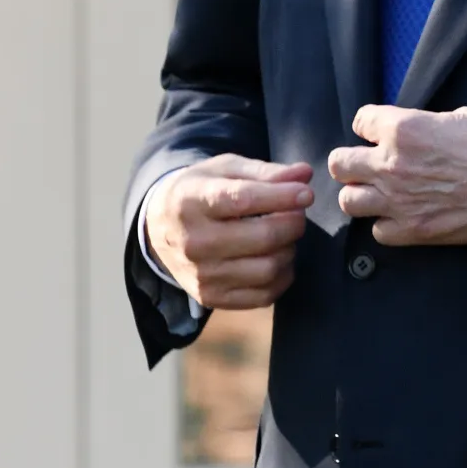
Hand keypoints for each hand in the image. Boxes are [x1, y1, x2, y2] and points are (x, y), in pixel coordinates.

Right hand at [145, 155, 311, 309]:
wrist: (159, 227)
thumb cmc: (202, 191)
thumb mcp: (226, 169)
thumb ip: (266, 171)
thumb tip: (304, 174)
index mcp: (193, 201)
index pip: (243, 200)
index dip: (282, 197)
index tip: (306, 194)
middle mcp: (194, 242)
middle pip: (263, 237)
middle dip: (293, 223)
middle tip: (296, 213)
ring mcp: (201, 275)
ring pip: (269, 268)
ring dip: (289, 249)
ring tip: (283, 235)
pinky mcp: (211, 298)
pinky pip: (264, 295)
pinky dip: (282, 276)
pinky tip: (276, 257)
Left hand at [329, 105, 466, 246]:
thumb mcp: (458, 118)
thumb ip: (426, 125)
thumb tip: (418, 132)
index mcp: (403, 129)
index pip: (360, 121)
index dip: (370, 125)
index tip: (378, 131)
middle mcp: (390, 165)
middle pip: (339, 164)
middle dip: (351, 162)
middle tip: (367, 165)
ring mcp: (397, 201)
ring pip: (348, 201)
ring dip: (362, 195)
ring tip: (378, 194)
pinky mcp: (411, 230)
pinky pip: (377, 231)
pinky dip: (386, 224)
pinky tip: (400, 216)